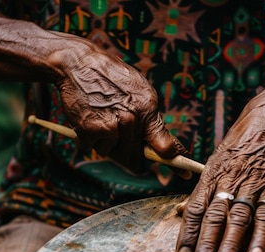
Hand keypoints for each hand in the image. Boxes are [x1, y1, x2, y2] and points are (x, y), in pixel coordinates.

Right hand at [56, 35, 188, 173]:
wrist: (78, 63)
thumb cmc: (110, 78)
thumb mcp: (139, 91)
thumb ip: (150, 120)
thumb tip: (164, 149)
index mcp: (147, 108)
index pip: (165, 144)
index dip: (174, 162)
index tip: (185, 173)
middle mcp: (131, 119)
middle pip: (134, 157)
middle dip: (127, 152)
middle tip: (116, 132)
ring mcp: (111, 125)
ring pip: (110, 153)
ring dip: (104, 143)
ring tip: (100, 117)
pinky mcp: (90, 130)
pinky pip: (91, 148)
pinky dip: (86, 139)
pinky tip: (87, 119)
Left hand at [175, 92, 264, 251]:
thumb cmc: (241, 145)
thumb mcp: (216, 163)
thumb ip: (200, 192)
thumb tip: (178, 212)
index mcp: (211, 178)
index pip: (194, 209)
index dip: (186, 234)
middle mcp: (228, 183)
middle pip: (214, 219)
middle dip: (205, 247)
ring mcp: (252, 186)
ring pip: (238, 220)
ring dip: (229, 247)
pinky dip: (261, 237)